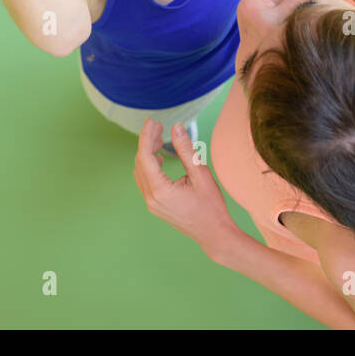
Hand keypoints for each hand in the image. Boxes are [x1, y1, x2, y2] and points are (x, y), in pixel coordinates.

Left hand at [134, 119, 240, 258]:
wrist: (214, 233)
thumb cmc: (211, 206)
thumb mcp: (200, 174)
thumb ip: (186, 149)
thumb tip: (176, 127)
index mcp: (160, 189)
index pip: (145, 156)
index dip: (146, 135)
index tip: (152, 121)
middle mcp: (151, 198)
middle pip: (141, 162)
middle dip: (147, 142)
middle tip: (159, 126)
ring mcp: (151, 204)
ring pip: (140, 172)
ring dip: (147, 154)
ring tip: (159, 138)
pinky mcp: (155, 206)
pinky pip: (144, 182)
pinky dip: (148, 167)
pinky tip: (159, 159)